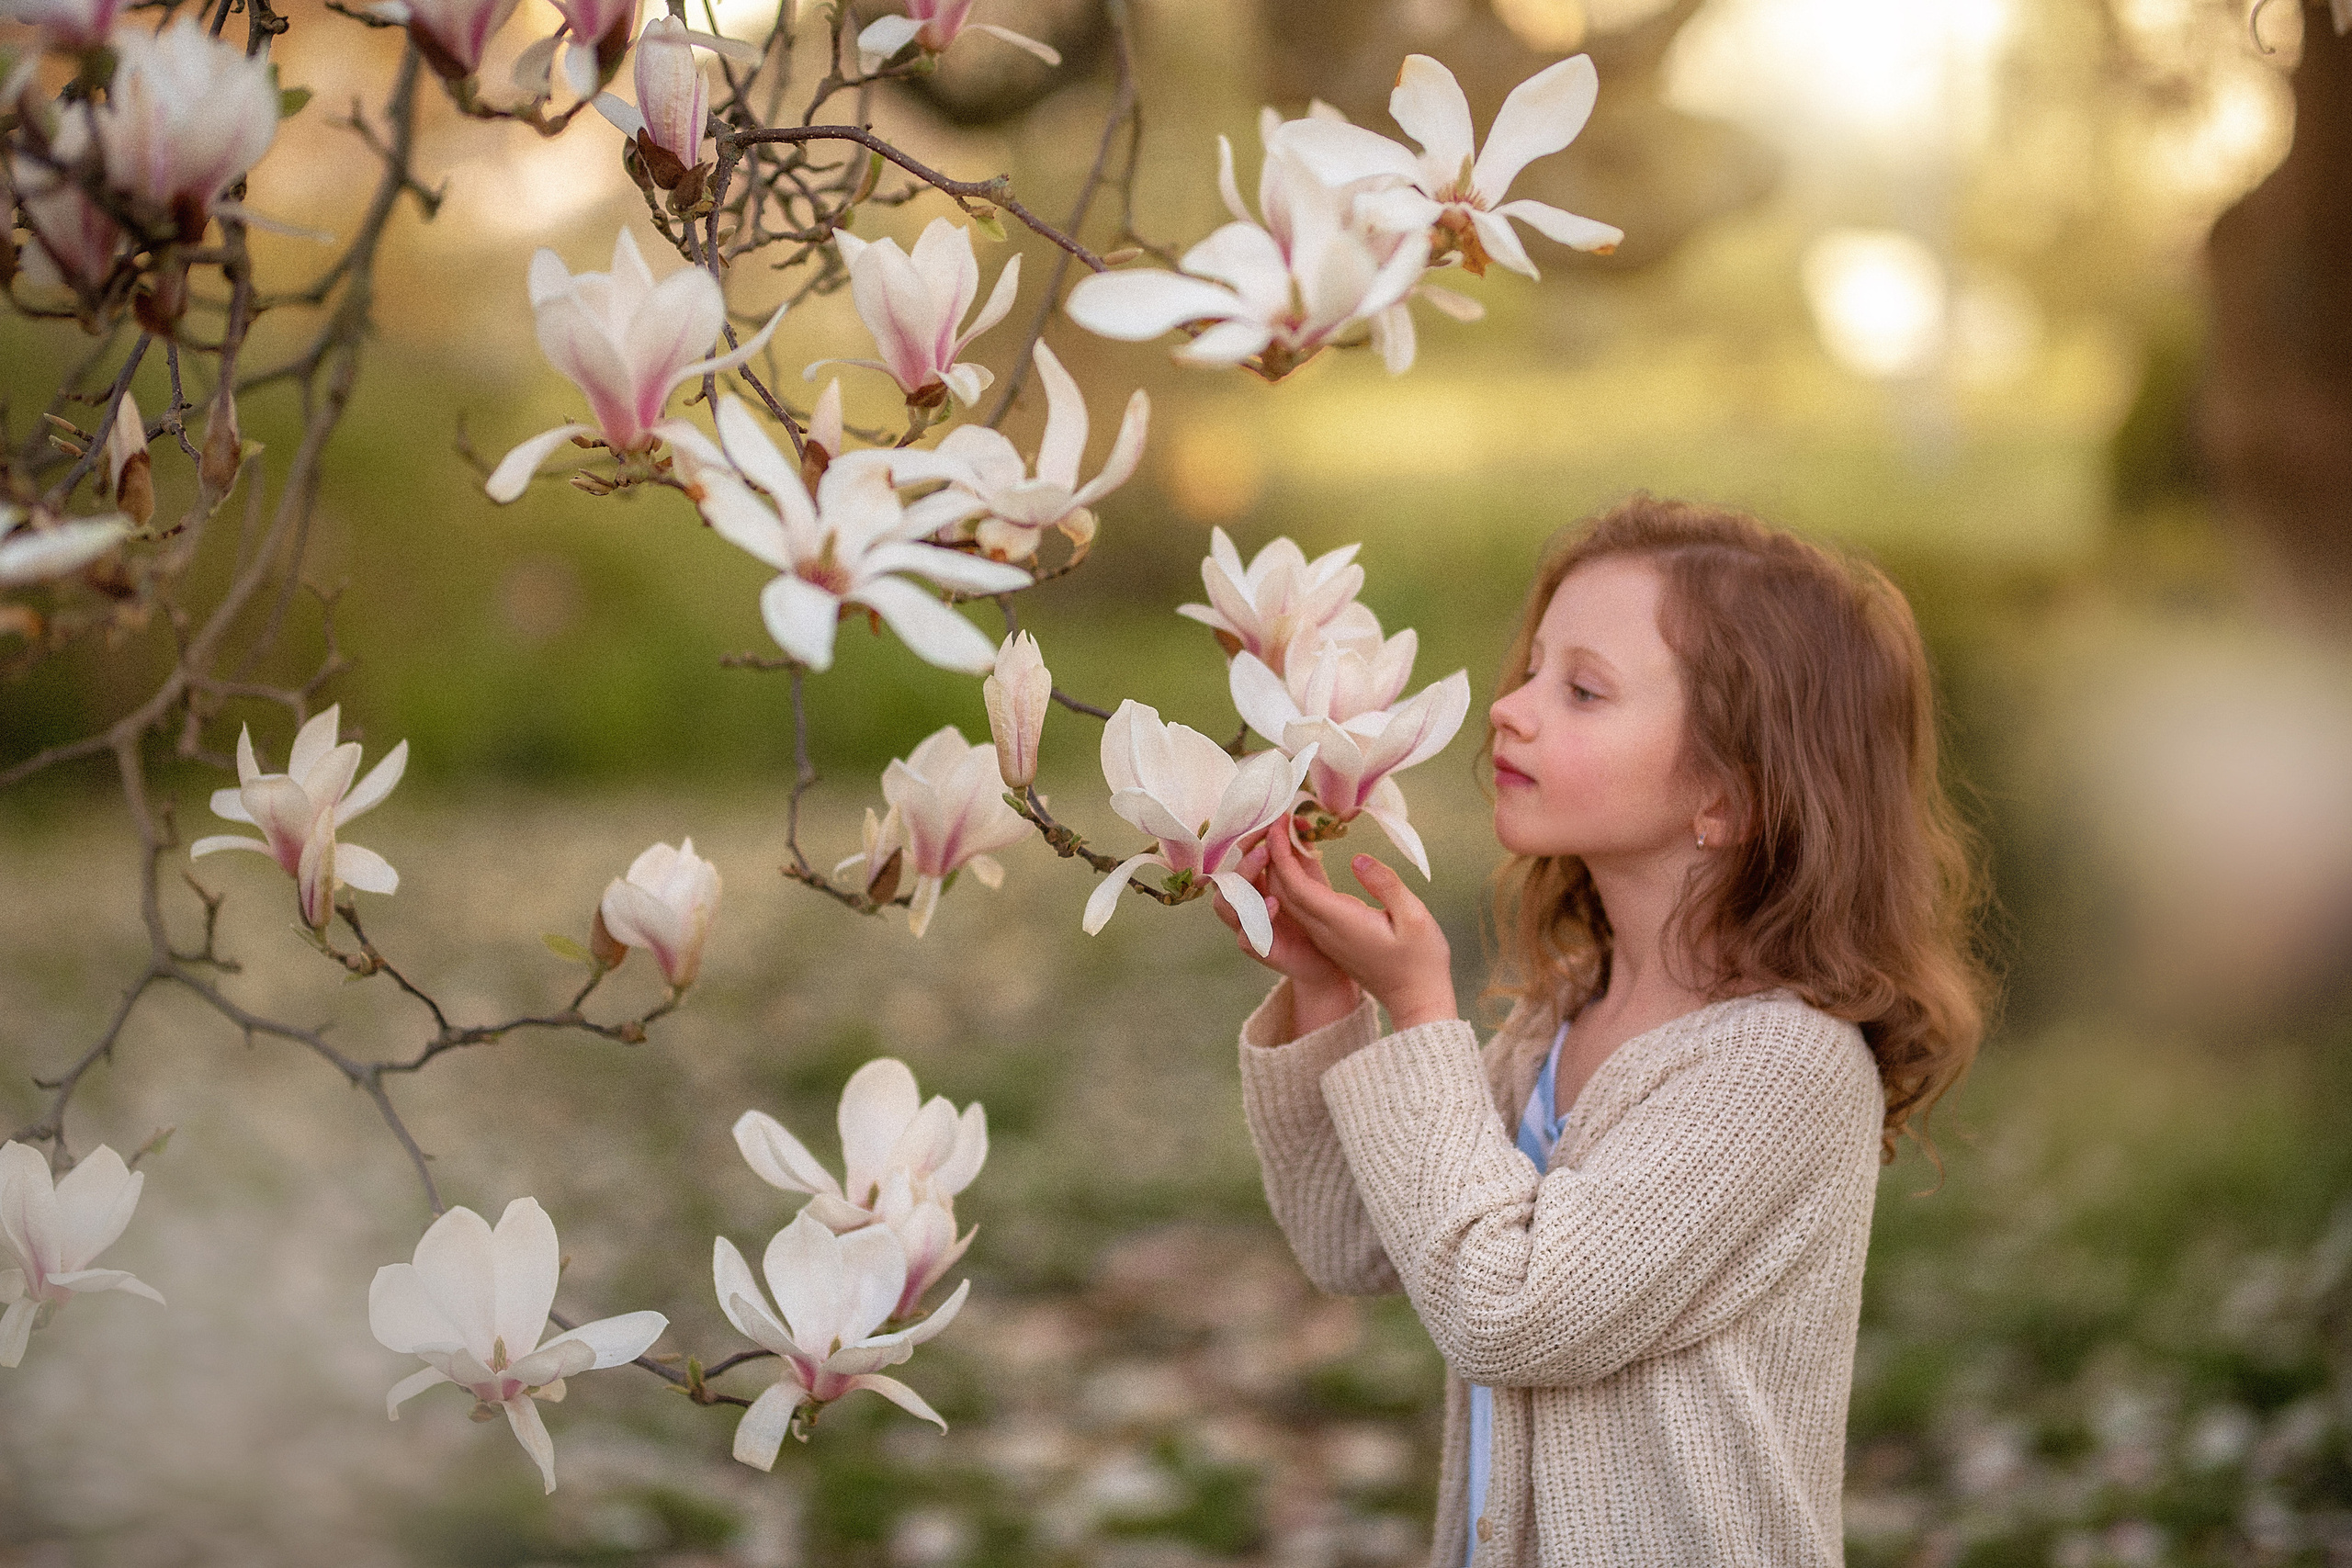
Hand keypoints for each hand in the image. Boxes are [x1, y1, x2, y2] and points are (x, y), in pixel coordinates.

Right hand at [1211, 835, 1361, 1036]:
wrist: (1331, 960)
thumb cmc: (1315, 916)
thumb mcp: (1310, 878)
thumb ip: (1300, 851)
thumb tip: (1296, 818)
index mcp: (1256, 884)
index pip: (1239, 858)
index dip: (1248, 841)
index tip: (1270, 824)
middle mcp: (1247, 905)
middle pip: (1227, 880)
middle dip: (1244, 862)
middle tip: (1265, 849)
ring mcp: (1251, 928)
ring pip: (1225, 907)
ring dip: (1242, 888)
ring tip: (1264, 873)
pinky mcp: (1262, 951)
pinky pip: (1246, 939)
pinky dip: (1255, 923)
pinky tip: (1273, 906)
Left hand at [1261, 825, 1455, 1030]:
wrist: (1417, 1000)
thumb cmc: (1421, 960)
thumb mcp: (1415, 918)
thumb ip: (1386, 885)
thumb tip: (1358, 859)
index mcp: (1340, 922)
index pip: (1296, 885)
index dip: (1282, 854)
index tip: (1279, 824)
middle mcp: (1324, 930)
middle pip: (1283, 891)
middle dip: (1273, 855)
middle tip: (1277, 820)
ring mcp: (1326, 937)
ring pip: (1289, 900)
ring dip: (1281, 868)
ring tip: (1286, 834)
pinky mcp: (1332, 939)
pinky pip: (1303, 907)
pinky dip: (1295, 881)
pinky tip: (1304, 860)